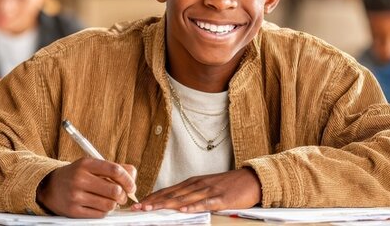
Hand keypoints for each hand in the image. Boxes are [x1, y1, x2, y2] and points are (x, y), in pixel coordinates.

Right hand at [36, 158, 136, 217]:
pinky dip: (103, 211)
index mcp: (86, 164)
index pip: (115, 170)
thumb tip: (132, 176)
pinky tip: (98, 205)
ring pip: (109, 205)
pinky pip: (100, 215)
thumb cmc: (77, 175)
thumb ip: (114, 168)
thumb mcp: (91, 165)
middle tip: (121, 196)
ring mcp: (76, 196)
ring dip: (113, 204)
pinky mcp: (74, 211)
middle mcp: (80, 179)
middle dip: (123, 196)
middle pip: (115, 190)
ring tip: (108, 200)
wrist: (50, 187)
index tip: (132, 187)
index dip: (128, 180)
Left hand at [132, 168, 260, 212]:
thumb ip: (191, 194)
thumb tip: (175, 204)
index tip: (139, 204)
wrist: (251, 179)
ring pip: (183, 198)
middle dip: (153, 201)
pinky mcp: (221, 198)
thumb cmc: (229, 185)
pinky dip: (193, 206)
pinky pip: (205, 203)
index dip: (153, 197)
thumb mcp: (207, 187)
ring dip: (166, 204)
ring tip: (152, 209)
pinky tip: (183, 210)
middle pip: (172, 194)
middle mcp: (197, 185)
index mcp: (193, 183)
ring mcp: (208, 191)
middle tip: (138, 207)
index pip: (168, 190)